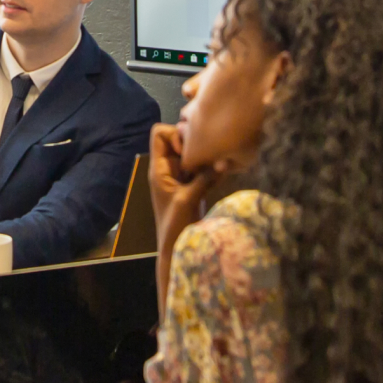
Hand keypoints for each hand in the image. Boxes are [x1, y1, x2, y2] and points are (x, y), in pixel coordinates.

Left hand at [148, 123, 216, 259]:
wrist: (176, 248)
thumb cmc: (174, 226)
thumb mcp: (187, 199)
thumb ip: (204, 178)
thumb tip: (223, 160)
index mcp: (159, 169)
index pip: (159, 134)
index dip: (174, 134)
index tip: (188, 149)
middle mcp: (168, 169)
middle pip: (178, 139)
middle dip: (193, 142)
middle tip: (209, 151)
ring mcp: (181, 177)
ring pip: (192, 153)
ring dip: (205, 155)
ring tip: (218, 159)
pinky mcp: (193, 185)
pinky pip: (202, 167)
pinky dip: (211, 167)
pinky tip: (223, 170)